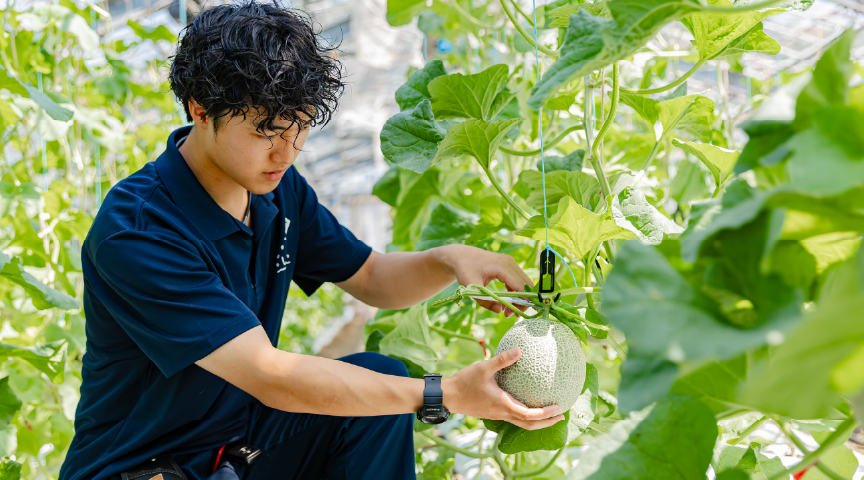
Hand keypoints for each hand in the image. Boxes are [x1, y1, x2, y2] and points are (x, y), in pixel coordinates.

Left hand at [434, 245, 533, 316]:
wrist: (461, 256)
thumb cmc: (465, 270)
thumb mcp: (471, 288)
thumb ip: (485, 301)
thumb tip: (500, 310)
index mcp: (502, 266)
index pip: (521, 286)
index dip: (523, 301)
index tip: (517, 314)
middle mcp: (510, 262)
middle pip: (526, 285)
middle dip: (522, 301)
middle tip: (510, 314)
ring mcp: (510, 262)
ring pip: (524, 283)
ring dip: (519, 298)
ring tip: (508, 311)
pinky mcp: (509, 265)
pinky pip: (518, 280)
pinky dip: (516, 292)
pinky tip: (507, 302)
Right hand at [441, 347, 563, 429]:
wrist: (448, 396)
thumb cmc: (465, 382)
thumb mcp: (483, 367)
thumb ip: (501, 359)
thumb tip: (519, 350)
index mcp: (502, 404)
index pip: (528, 415)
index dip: (545, 414)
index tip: (558, 409)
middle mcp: (502, 413)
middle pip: (529, 425)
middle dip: (547, 423)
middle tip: (561, 416)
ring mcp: (497, 415)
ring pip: (521, 423)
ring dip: (537, 421)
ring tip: (549, 414)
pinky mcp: (492, 413)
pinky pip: (513, 417)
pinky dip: (525, 416)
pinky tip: (526, 403)